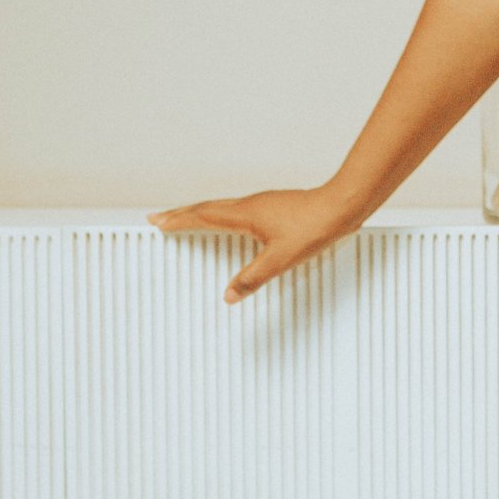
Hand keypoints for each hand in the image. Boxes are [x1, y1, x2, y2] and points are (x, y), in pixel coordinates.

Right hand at [145, 184, 364, 302]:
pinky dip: (220, 213)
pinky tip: (229, 221)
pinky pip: (236, 208)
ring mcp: (261, 203)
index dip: (178, 219)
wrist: (340, 206)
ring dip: (199, 211)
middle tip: (160, 218)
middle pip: (206, 207)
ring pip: (221, 206)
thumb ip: (252, 279)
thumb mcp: (279, 260)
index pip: (202, 216)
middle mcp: (249, 205)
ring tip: (186, 217)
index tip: (158, 222)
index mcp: (244, 214)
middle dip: (181, 213)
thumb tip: (229, 295)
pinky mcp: (273, 205)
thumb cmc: (313, 227)